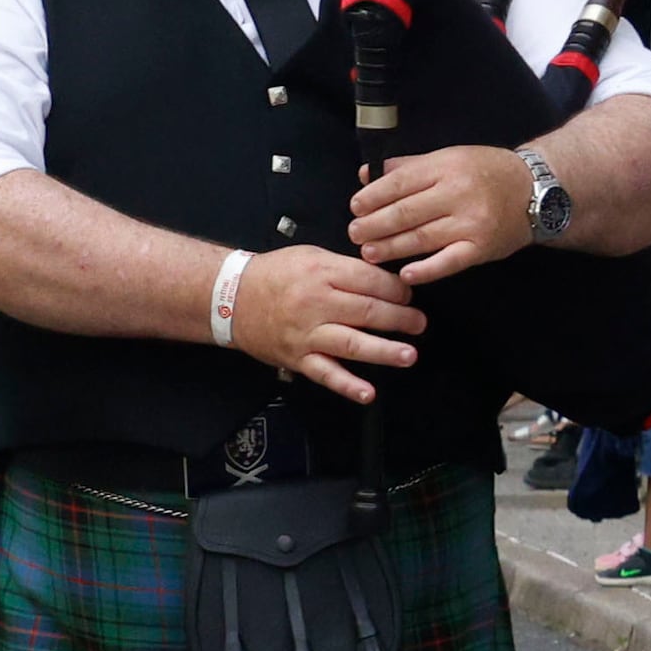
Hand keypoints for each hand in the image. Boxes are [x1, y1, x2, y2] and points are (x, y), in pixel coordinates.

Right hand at [225, 243, 426, 400]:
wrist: (231, 298)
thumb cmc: (274, 275)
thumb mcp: (311, 257)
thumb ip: (347, 268)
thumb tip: (386, 282)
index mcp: (323, 274)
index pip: (372, 281)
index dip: (398, 289)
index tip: (408, 295)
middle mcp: (316, 304)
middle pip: (369, 312)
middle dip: (401, 318)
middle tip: (419, 323)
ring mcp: (306, 334)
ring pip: (352, 343)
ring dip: (384, 351)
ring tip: (408, 355)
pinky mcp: (297, 357)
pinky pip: (325, 373)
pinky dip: (346, 385)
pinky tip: (367, 393)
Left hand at [348, 143, 540, 285]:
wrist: (536, 190)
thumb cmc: (485, 172)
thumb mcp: (448, 158)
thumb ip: (407, 167)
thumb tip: (366, 174)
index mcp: (446, 168)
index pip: (399, 183)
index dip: (372, 197)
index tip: (355, 207)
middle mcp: (458, 194)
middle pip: (405, 213)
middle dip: (373, 225)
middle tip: (354, 233)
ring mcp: (471, 223)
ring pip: (420, 238)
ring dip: (389, 248)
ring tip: (368, 252)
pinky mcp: (482, 248)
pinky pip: (449, 262)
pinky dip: (426, 269)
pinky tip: (406, 274)